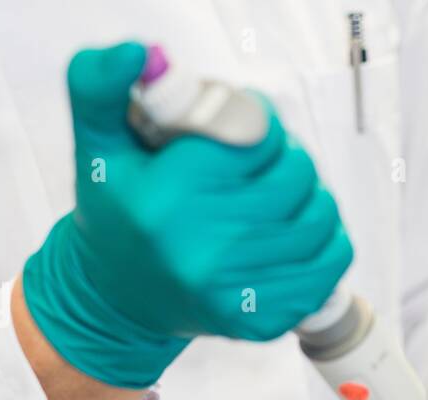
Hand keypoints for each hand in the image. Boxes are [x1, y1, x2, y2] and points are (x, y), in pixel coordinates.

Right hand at [22, 42, 352, 388]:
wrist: (117, 298)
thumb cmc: (119, 213)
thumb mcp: (97, 145)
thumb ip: (100, 85)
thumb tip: (140, 52)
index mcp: (166, 197)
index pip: (255, 135)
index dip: (261, 121)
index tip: (248, 127)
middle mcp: (202, 249)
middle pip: (294, 176)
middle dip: (289, 156)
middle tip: (269, 160)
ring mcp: (235, 290)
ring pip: (319, 218)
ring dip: (313, 196)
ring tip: (286, 194)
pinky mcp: (261, 320)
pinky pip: (330, 266)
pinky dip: (327, 241)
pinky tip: (300, 232)